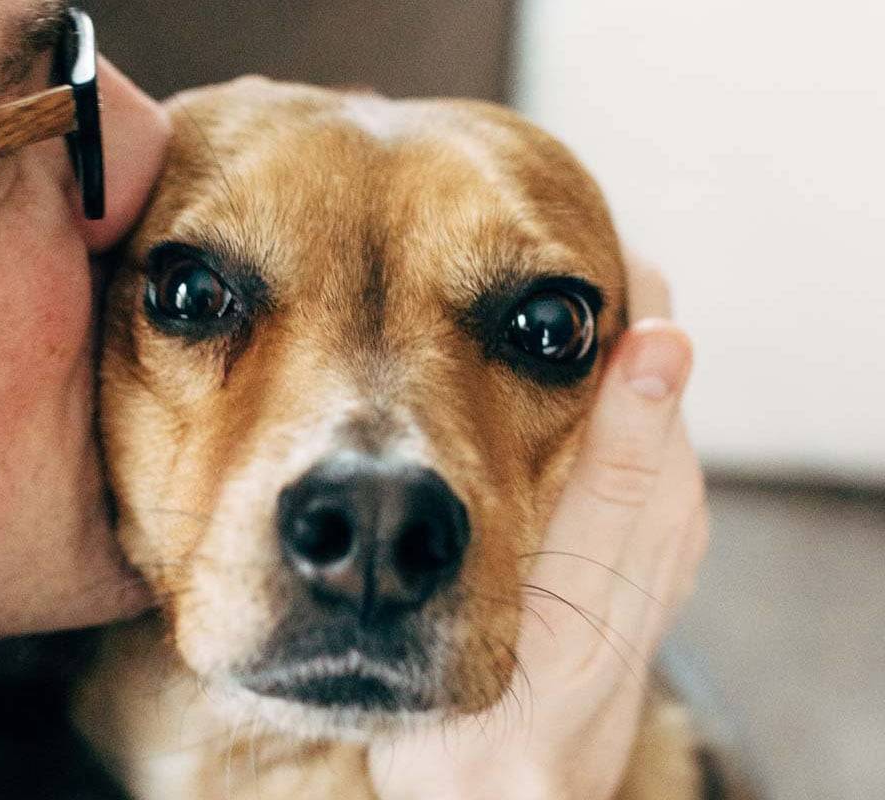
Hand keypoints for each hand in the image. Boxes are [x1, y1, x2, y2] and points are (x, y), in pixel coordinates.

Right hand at [369, 263, 707, 799]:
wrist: (498, 798)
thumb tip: (662, 342)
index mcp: (660, 495)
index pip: (652, 343)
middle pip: (623, 365)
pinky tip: (484, 400)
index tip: (534, 228)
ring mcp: (623, 528)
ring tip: (472, 309)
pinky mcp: (589, 550)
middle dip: (567, 311)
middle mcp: (656, 502)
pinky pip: (576, 449)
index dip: (605, 282)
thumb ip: (624, 462)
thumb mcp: (577, 578)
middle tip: (477, 260)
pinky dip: (537, 409)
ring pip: (594, 405)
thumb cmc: (522, 701)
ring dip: (545, 355)